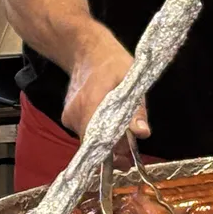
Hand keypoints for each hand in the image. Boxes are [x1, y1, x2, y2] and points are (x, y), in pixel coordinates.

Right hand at [62, 33, 149, 165]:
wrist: (87, 52)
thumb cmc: (113, 63)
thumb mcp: (132, 81)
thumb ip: (137, 108)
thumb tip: (142, 133)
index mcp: (90, 104)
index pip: (99, 138)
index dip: (113, 152)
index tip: (127, 161)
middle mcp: (75, 114)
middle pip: (94, 144)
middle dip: (113, 154)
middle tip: (130, 161)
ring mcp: (70, 117)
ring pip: (90, 140)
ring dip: (108, 145)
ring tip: (126, 148)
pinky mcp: (70, 118)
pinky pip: (87, 133)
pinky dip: (100, 135)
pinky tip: (114, 133)